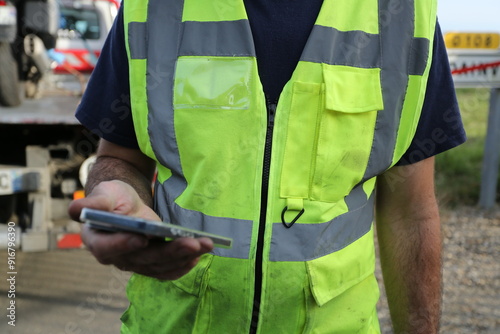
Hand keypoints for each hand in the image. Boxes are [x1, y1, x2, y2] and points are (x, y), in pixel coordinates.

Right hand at [68, 180, 213, 279]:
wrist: (123, 205)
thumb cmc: (111, 198)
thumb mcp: (102, 194)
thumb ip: (92, 202)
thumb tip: (76, 208)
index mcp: (98, 240)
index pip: (108, 247)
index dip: (124, 244)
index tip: (141, 237)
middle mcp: (117, 257)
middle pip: (143, 259)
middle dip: (171, 251)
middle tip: (193, 243)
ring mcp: (135, 262)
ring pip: (160, 265)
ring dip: (184, 257)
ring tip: (205, 245)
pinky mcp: (150, 263)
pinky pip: (167, 270)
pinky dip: (183, 264)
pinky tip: (199, 255)